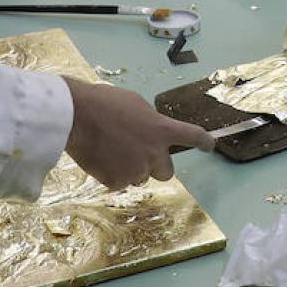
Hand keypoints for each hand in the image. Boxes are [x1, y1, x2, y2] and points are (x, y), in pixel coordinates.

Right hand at [62, 78, 211, 189]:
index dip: (203, 142)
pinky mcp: (117, 182)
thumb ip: (150, 122)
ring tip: (110, 151)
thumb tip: (149, 132)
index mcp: (161, 129)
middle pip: (167, 172)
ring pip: (139, 177)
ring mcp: (136, 170)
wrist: (76, 116)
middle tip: (139, 154)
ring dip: (131, 169)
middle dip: (156, 166)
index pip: (192, 136)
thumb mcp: (135, 105)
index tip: (209, 145)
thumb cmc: (104, 103)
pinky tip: (100, 158)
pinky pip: (119, 182)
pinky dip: (111, 174)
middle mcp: (154, 153)